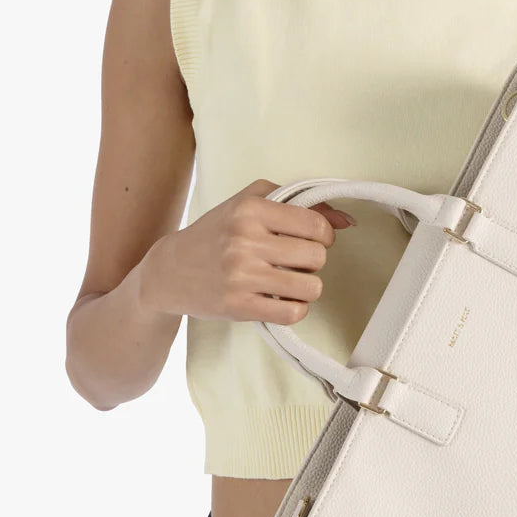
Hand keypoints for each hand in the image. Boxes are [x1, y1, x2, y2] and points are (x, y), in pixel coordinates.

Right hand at [138, 177, 355, 322]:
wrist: (169, 271)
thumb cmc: (216, 233)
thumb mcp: (250, 203)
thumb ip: (299, 203)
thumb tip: (347, 220)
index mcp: (249, 209)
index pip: (315, 223)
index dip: (324, 233)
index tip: (313, 238)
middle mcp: (244, 240)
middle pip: (317, 256)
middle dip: (312, 260)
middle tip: (295, 261)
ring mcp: (241, 276)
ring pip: (311, 287)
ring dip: (306, 286)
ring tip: (289, 281)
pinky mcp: (238, 307)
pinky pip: (293, 313)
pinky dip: (295, 308)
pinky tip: (281, 299)